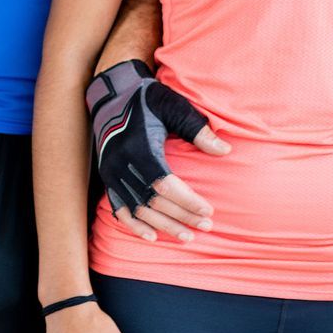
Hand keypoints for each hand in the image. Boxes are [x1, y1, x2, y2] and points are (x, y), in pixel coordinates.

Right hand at [87, 59, 230, 241]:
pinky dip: (134, 225)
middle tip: (205, 226)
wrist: (113, 96)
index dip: (186, 200)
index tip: (208, 210)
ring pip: (138, 209)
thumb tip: (225, 150)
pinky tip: (151, 237)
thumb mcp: (173, 105)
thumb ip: (197, 128)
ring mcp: (112, 173)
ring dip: (163, 225)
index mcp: (139, 146)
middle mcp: (121, 163)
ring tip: (187, 236)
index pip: (164, 184)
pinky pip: (119, 209)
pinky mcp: (107, 179)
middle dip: (181, 216)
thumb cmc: (149, 99)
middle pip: (153, 200)